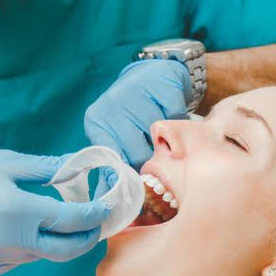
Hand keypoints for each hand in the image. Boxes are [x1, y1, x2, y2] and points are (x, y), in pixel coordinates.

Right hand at [0, 150, 110, 275]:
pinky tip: (5, 229)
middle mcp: (8, 241)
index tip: (107, 208)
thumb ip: (46, 168)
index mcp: (16, 209)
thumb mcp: (2, 162)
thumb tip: (79, 166)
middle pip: (65, 250)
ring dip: (48, 240)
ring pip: (39, 255)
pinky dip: (21, 248)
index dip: (96, 215)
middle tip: (95, 225)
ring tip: (41, 218)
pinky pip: (15, 262)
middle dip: (86, 238)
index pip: (72, 219)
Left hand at [84, 60, 190, 180]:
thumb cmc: (132, 114)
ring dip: (166, 143)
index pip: (112, 160)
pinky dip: (179, 124)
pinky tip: (170, 116)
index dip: (126, 177)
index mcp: (97, 121)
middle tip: (154, 157)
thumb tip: (109, 201)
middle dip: (149, 160)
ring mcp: (138, 92)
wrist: (152, 74)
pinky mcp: (163, 84)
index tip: (137, 190)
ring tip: (163, 136)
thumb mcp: (116, 137)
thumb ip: (113, 167)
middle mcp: (112, 105)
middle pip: (137, 153)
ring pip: (159, 138)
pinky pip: (176, 120)